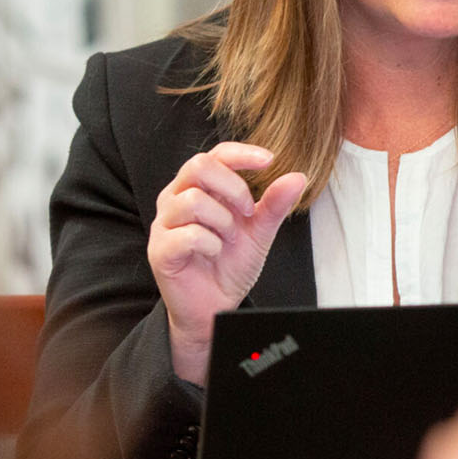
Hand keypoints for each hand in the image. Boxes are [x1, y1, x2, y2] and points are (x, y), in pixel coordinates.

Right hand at [146, 142, 305, 386]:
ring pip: (192, 200)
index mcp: (198, 188)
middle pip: (198, 166)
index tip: (269, 160)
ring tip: (229, 238)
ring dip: (222, 220)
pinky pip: (186, 234)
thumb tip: (298, 177)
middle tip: (248, 212)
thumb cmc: (231, 263)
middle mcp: (175, 199)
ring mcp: (164, 224)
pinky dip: (210, 243)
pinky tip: (215, 252)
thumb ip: (275, 205)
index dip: (240, 153)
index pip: (215, 155)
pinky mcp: (159, 251)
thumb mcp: (259, 231)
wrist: (216, 305)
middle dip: (233, 187)